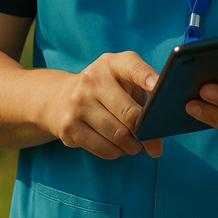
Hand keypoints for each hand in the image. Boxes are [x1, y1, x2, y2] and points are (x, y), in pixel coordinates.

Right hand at [43, 52, 164, 159]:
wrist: (59, 98)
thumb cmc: (104, 90)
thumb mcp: (122, 80)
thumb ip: (144, 95)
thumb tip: (157, 139)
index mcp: (110, 64)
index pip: (131, 66)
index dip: (147, 77)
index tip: (159, 88)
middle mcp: (91, 81)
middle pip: (130, 114)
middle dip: (146, 132)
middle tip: (153, 141)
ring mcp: (77, 104)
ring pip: (119, 136)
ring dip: (133, 146)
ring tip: (135, 145)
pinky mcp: (69, 128)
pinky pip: (104, 149)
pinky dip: (117, 152)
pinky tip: (117, 146)